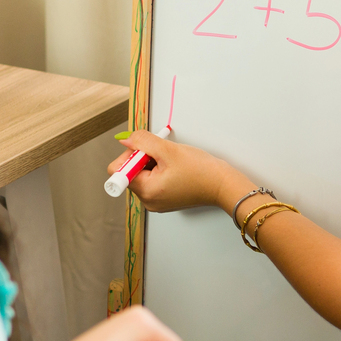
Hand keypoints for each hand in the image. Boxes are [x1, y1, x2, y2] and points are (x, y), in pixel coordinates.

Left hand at [108, 132, 251, 214]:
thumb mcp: (169, 150)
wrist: (222, 185)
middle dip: (142, 158)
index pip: (117, 171)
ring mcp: (155, 201)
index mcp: (146, 191)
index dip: (129, 155)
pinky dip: (158, 170)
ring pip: (141, 175)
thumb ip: (143, 142)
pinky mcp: (164, 199)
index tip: (146, 149)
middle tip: (163, 153)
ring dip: (151, 163)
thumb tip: (125, 139)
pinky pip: (151, 181)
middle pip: (129, 172)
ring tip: (171, 161)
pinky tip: (173, 167)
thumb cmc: (201, 171)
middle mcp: (147, 200)